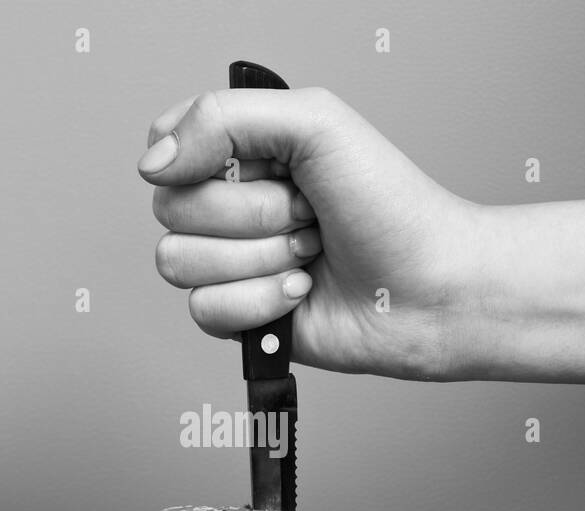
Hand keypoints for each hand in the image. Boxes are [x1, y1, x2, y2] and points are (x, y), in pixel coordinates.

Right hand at [138, 88, 487, 380]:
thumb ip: (221, 118)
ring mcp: (232, 265)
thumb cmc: (393, 207)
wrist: (432, 290)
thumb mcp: (315, 123)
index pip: (167, 147)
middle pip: (171, 209)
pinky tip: (302, 293)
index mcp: (243, 153)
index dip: (205, 159)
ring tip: (309, 254)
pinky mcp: (240, 318)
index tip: (267, 164)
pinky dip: (260, 303)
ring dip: (258, 260)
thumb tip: (151, 161)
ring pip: (179, 263)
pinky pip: (204, 311)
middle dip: (252, 214)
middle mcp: (231, 208)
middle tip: (308, 214)